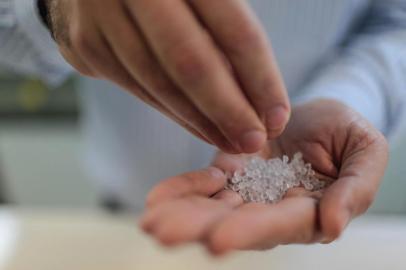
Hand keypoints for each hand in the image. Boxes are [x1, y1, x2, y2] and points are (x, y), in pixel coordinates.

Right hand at [43, 0, 289, 152]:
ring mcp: (99, 18)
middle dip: (228, 112)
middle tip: (253, 142)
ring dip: (199, 121)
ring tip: (228, 141)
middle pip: (191, 64)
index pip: (234, 31)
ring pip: (160, 84)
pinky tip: (195, 125)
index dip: (261, 79)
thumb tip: (258, 96)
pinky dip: (171, 111)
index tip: (277, 117)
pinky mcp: (83, 45)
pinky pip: (138, 88)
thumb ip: (227, 29)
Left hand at [140, 99, 387, 254]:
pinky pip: (204, 184)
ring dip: (181, 215)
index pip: (277, 225)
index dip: (250, 232)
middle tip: (162, 233)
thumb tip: (334, 226)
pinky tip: (156, 199)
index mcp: (307, 211)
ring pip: (212, 207)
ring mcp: (247, 190)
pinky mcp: (231, 169)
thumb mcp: (365, 153)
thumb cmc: (348, 133)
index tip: (218, 240)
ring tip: (151, 222)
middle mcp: (272, 208)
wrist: (319, 115)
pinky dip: (182, 190)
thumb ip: (356, 189)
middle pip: (234, 223)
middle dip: (198, 229)